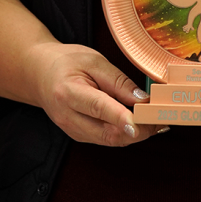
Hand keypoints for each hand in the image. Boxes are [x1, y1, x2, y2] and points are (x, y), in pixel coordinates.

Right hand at [27, 41, 165, 146]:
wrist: (39, 74)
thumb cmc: (66, 62)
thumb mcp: (93, 61)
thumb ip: (118, 81)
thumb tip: (142, 99)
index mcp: (68, 92)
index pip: (98, 108)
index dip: (121, 118)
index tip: (140, 123)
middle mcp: (68, 117)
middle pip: (107, 132)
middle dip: (138, 129)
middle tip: (161, 118)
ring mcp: (72, 130)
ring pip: (110, 140)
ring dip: (135, 134)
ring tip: (155, 120)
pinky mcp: (79, 136)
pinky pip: (106, 139)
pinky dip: (125, 134)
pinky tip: (140, 124)